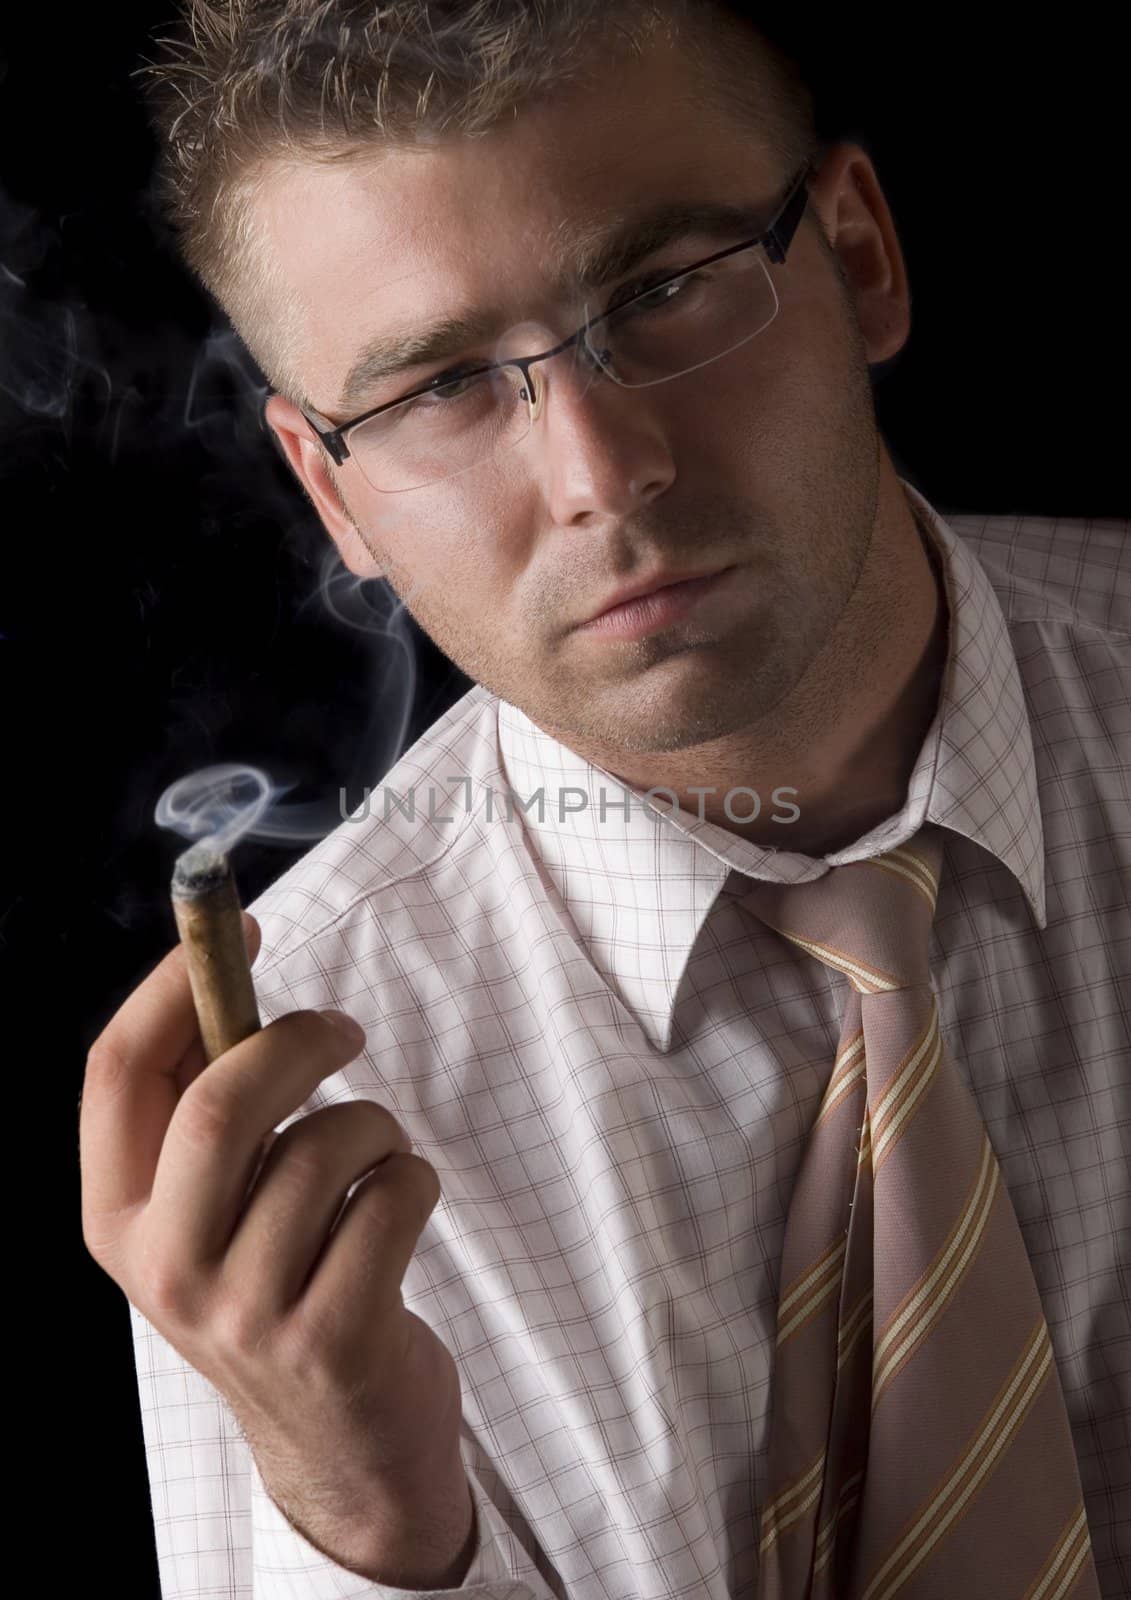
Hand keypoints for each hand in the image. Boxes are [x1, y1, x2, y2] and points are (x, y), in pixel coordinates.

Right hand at [79, 911, 472, 1579]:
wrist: (343, 1444)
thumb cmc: (284, 1286)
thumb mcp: (215, 1213)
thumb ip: (207, 1110)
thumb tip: (224, 972)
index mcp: (119, 1220)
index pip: (115, 1074)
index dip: (174, 982)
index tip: (242, 928)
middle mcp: (165, 1270)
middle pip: (220, 1101)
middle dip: (299, 1040)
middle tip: (344, 1030)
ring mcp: (245, 1312)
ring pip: (327, 1145)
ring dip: (376, 1128)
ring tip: (378, 1163)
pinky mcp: (331, 1336)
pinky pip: (394, 1195)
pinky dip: (416, 1179)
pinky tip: (401, 1214)